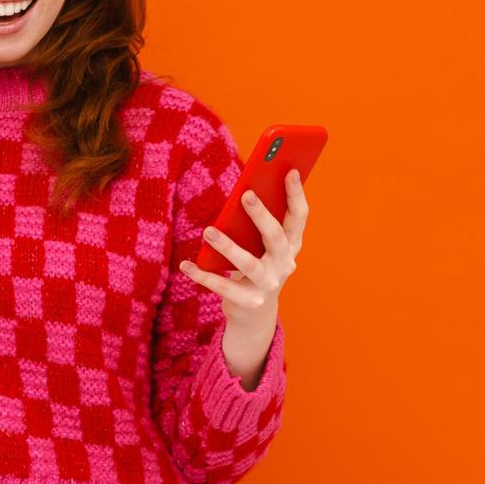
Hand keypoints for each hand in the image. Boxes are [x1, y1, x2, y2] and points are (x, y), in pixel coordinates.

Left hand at [177, 169, 308, 380]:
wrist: (254, 312)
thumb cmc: (257, 265)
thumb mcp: (261, 245)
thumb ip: (257, 223)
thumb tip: (244, 192)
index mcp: (291, 245)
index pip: (298, 218)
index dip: (295, 195)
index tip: (288, 171)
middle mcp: (284, 264)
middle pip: (275, 237)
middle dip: (262, 215)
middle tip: (245, 194)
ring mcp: (268, 285)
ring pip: (248, 264)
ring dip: (227, 246)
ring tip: (208, 230)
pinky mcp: (248, 302)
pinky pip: (223, 287)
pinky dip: (202, 276)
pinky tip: (186, 265)